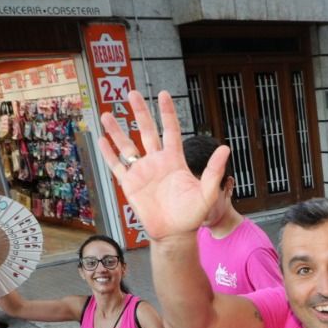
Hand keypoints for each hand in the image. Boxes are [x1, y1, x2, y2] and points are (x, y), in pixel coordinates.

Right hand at [97, 91, 227, 242]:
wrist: (174, 234)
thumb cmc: (192, 216)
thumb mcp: (207, 193)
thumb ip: (213, 171)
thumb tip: (225, 148)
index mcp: (174, 160)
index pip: (170, 130)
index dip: (167, 112)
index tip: (162, 94)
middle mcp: (157, 162)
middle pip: (145, 130)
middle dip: (139, 112)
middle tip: (131, 93)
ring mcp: (142, 172)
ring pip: (127, 146)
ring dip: (116, 130)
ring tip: (106, 114)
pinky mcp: (130, 185)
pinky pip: (117, 166)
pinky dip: (108, 153)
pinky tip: (101, 140)